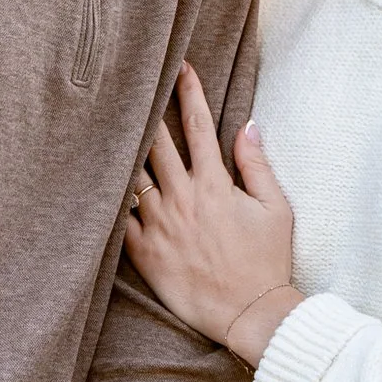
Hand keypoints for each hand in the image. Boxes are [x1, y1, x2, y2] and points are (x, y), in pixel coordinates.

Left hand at [125, 64, 299, 365]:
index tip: (181, 67)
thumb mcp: (276, 208)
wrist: (249, 313)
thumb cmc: (267, 261)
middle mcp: (182, 198)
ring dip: (125, 152)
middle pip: (154, 143)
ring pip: (132, 176)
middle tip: (134, 87)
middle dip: (146, 111)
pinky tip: (105, 183)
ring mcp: (158, 225)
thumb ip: (258, 164)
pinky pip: (119, 217)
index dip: (189, 92)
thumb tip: (248, 125)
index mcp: (215, 184)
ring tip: (111, 129)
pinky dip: (114, 199)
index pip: (198, 126)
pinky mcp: (143, 252)